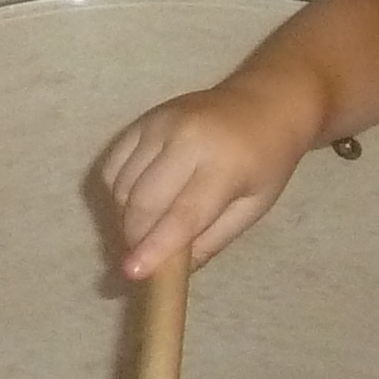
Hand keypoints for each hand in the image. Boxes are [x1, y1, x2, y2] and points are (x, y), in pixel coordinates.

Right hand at [99, 82, 312, 277]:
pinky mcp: (144, 119)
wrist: (264, 103)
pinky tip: (134, 202)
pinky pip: (114, 164)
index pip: (182, 215)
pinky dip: (116, 191)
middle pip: (143, 201)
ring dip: (124, 217)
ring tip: (142, 230)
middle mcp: (187, 139)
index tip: (132, 274)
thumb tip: (169, 272)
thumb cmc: (265, 162)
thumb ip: (211, 240)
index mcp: (224, 165)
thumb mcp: (252, 208)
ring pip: (122, 185)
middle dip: (135, 237)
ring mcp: (160, 124)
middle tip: (140, 258)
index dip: (155, 248)